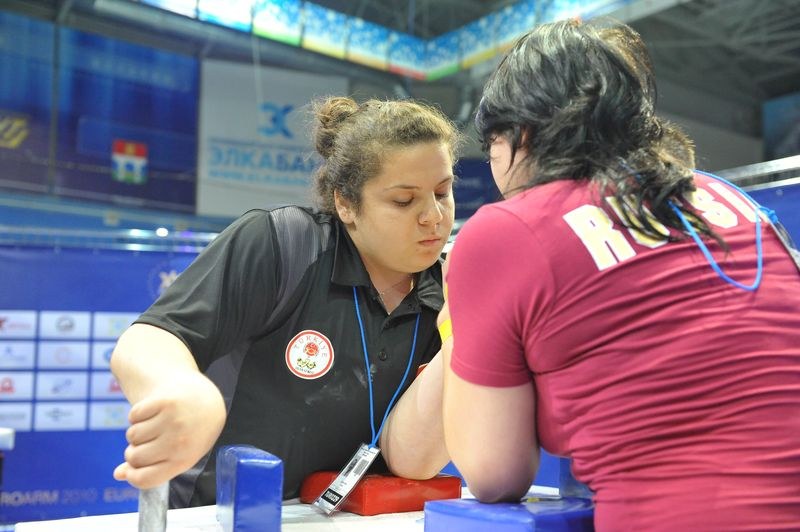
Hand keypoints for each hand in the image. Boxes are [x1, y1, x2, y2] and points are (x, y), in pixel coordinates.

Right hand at [113, 371, 225, 488]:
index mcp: (183, 460)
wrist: (207, 401)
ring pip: (132, 436)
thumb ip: (151, 468)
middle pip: (134, 457)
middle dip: (134, 451)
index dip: (132, 477)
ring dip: (137, 432)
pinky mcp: (163, 401)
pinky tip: (155, 412)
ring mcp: (172, 420)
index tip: (130, 469)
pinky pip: (133, 415)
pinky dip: (138, 415)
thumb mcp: (179, 455)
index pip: (145, 479)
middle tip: (149, 442)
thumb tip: (118, 474)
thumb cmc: (191, 434)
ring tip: (154, 426)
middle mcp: (179, 442)